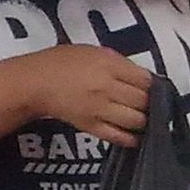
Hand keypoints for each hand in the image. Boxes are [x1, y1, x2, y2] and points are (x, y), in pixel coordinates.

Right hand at [15, 44, 153, 145]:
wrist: (35, 83)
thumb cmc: (62, 63)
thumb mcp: (94, 51)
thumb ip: (119, 63)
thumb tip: (143, 78)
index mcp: (108, 65)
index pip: (145, 80)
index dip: (153, 86)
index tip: (154, 89)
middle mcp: (106, 88)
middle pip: (143, 101)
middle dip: (151, 104)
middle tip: (150, 105)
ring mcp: (100, 109)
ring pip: (136, 120)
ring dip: (144, 121)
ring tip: (143, 118)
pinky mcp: (92, 127)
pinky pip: (119, 137)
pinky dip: (131, 138)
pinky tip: (135, 135)